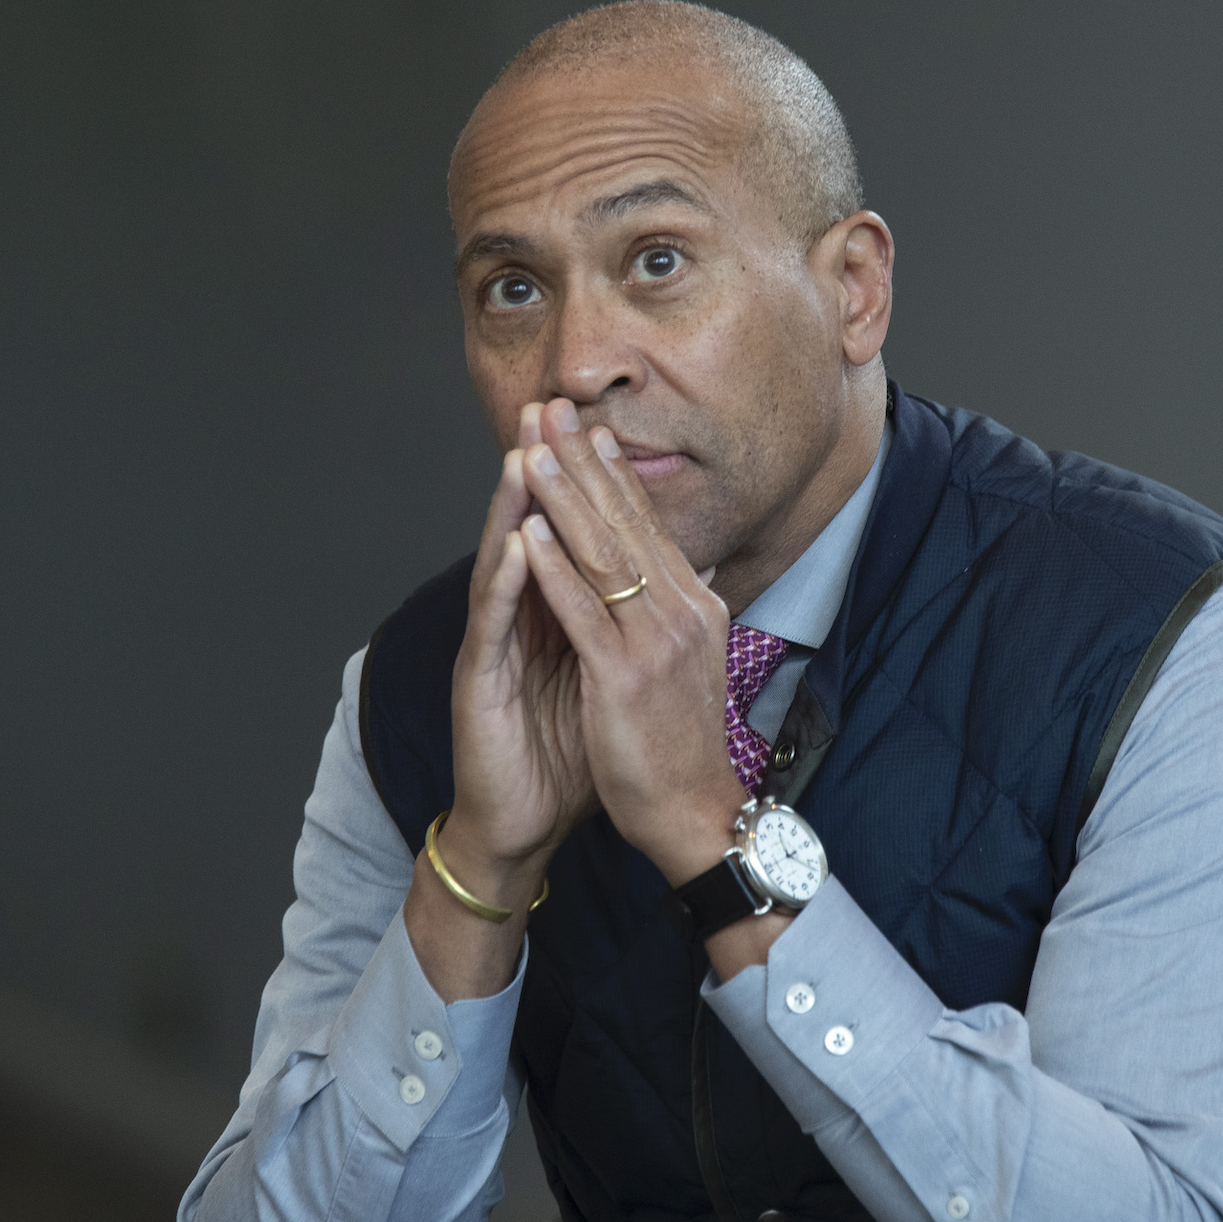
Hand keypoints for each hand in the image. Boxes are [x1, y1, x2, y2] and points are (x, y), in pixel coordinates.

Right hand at [443, 406, 602, 910]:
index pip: (567, 538)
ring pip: (503, 563)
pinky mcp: (477, 681)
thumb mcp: (610, 680)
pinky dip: (506, 582)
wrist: (525, 824)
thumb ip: (626, 629)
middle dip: (543, 469)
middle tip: (551, 409)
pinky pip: (493, 624)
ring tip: (529, 454)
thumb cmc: (567, 755)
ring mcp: (492, 646)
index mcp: (551, 616)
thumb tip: (676, 586)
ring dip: (514, 508)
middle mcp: (516, 620)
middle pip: (530, 531)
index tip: (602, 427)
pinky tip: (517, 544)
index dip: (584, 484)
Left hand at [516, 399, 749, 886]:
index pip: (649, 522)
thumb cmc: (680, 744)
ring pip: (603, 553)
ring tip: (532, 450)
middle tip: (553, 409)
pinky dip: (554, 569)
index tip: (585, 425)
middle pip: (626, 520)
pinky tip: (527, 534)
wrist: (695, 813)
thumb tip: (673, 563)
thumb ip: (674, 608)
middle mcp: (682, 610)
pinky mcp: (625, 675)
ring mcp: (656, 641)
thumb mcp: (686, 660)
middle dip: (584, 461)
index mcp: (694, 604)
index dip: (612, 470)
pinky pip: (584, 611)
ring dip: (563, 497)